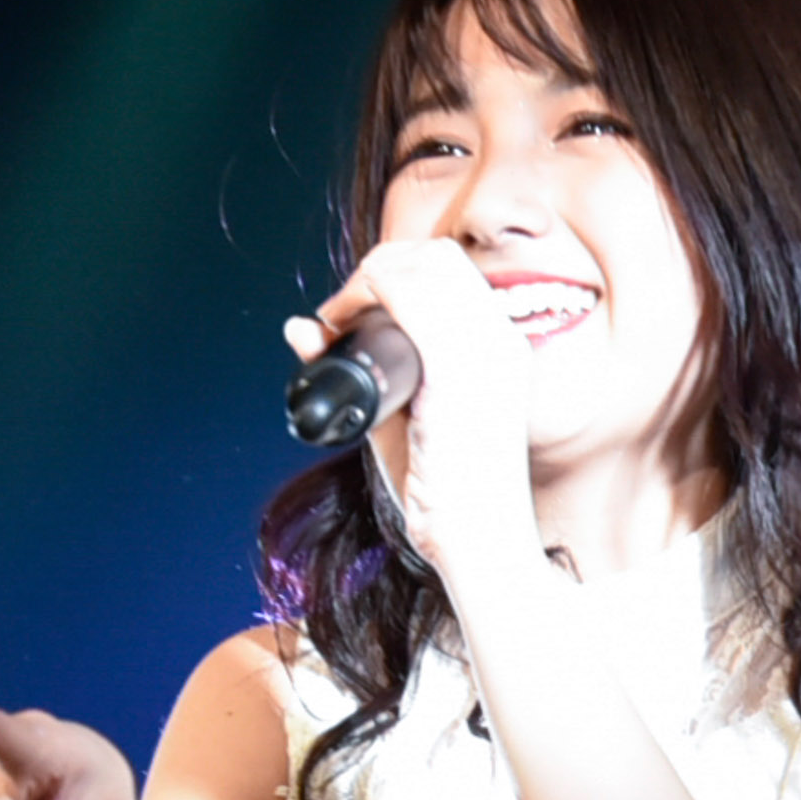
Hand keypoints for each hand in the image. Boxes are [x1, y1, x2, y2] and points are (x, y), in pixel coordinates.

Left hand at [297, 236, 542, 573]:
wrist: (480, 543)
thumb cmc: (446, 493)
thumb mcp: (397, 417)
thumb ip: (356, 370)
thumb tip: (298, 327)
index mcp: (501, 346)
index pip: (449, 269)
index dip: (393, 272)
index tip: (354, 312)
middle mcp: (500, 339)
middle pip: (434, 256)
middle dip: (377, 267)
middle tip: (341, 313)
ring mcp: (484, 351)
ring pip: (417, 265)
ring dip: (364, 280)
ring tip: (338, 322)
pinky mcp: (459, 370)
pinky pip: (405, 295)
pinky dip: (361, 296)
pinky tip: (339, 326)